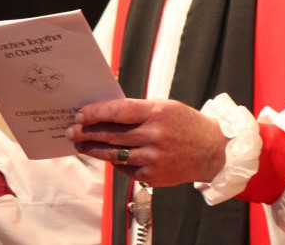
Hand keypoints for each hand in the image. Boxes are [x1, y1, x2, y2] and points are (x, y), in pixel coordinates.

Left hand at [67, 98, 227, 186]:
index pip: (118, 111)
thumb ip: (138, 110)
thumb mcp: (165, 107)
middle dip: (88, 132)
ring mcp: (153, 158)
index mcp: (157, 113)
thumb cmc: (185, 124)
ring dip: (94, 149)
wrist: (212, 150)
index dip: (96, 113)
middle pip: (112, 134)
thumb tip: (105, 114)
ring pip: (114, 153)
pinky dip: (114, 161)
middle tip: (72, 131)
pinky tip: (106, 156)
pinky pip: (125, 168)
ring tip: (81, 145)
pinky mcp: (153, 176)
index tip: (80, 115)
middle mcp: (155, 135)